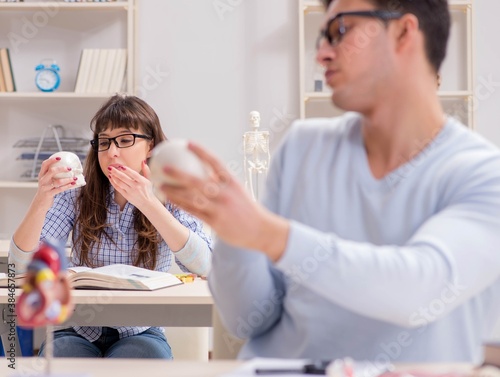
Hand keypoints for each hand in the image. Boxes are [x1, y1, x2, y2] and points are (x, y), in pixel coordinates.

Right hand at [35, 157, 78, 209]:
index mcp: (41, 175)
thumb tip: (67, 169)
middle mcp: (42, 180)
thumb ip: (53, 175)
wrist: (40, 203)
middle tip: (70, 168)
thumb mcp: (47, 181)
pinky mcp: (49, 194)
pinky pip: (60, 189)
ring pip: (57, 181)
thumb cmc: (46, 190)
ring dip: (68, 179)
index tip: (59, 157)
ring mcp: (45, 187)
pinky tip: (73, 184)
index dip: (52, 160)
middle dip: (61, 169)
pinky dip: (67, 186)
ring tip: (75, 178)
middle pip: (51, 171)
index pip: (45, 165)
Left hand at [108, 161, 157, 208]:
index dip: (127, 170)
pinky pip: (118, 188)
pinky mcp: (126, 196)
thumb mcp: (149, 180)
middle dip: (116, 172)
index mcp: (142, 182)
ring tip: (110, 172)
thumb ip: (146, 170)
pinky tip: (111, 178)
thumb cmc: (148, 190)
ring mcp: (131, 191)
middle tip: (110, 167)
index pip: (134, 174)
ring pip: (120, 183)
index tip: (121, 166)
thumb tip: (143, 161)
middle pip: (124, 178)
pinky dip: (113, 183)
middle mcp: (136, 186)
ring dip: (114, 177)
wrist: (147, 203)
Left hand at [160, 142, 288, 256]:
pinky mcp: (215, 222)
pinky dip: (181, 205)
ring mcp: (219, 208)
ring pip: (192, 198)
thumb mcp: (238, 191)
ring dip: (174, 192)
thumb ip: (223, 182)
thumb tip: (206, 171)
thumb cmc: (247, 209)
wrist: (261, 230)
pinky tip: (171, 201)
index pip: (215, 162)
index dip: (201, 152)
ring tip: (161, 186)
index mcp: (232, 182)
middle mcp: (225, 193)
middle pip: (197, 181)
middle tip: (164, 167)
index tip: (188, 143)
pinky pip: (194, 212)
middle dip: (179, 173)